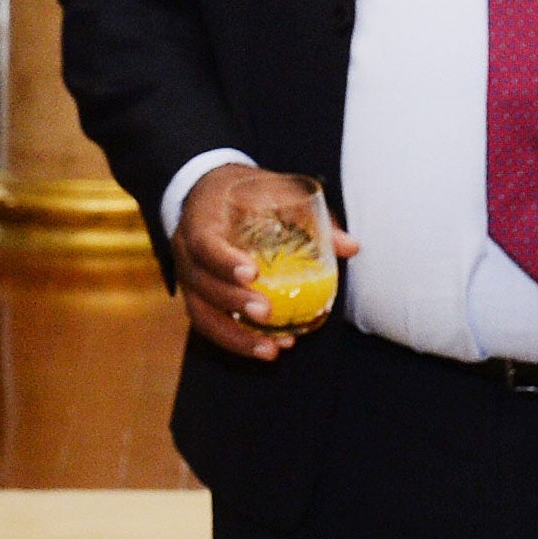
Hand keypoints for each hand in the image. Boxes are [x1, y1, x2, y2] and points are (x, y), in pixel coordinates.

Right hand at [173, 163, 358, 361]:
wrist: (209, 192)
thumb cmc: (245, 191)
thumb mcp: (273, 189)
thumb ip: (308, 214)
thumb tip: (350, 247)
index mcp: (201, 221)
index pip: (205, 243)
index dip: (225, 261)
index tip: (253, 273)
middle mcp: (187, 253)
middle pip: (202, 284)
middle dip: (234, 302)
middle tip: (267, 313)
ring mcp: (189, 279)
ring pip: (202, 315)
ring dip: (235, 336)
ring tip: (271, 349)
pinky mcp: (198, 298)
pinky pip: (210, 325)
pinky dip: (237, 341)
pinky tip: (267, 349)